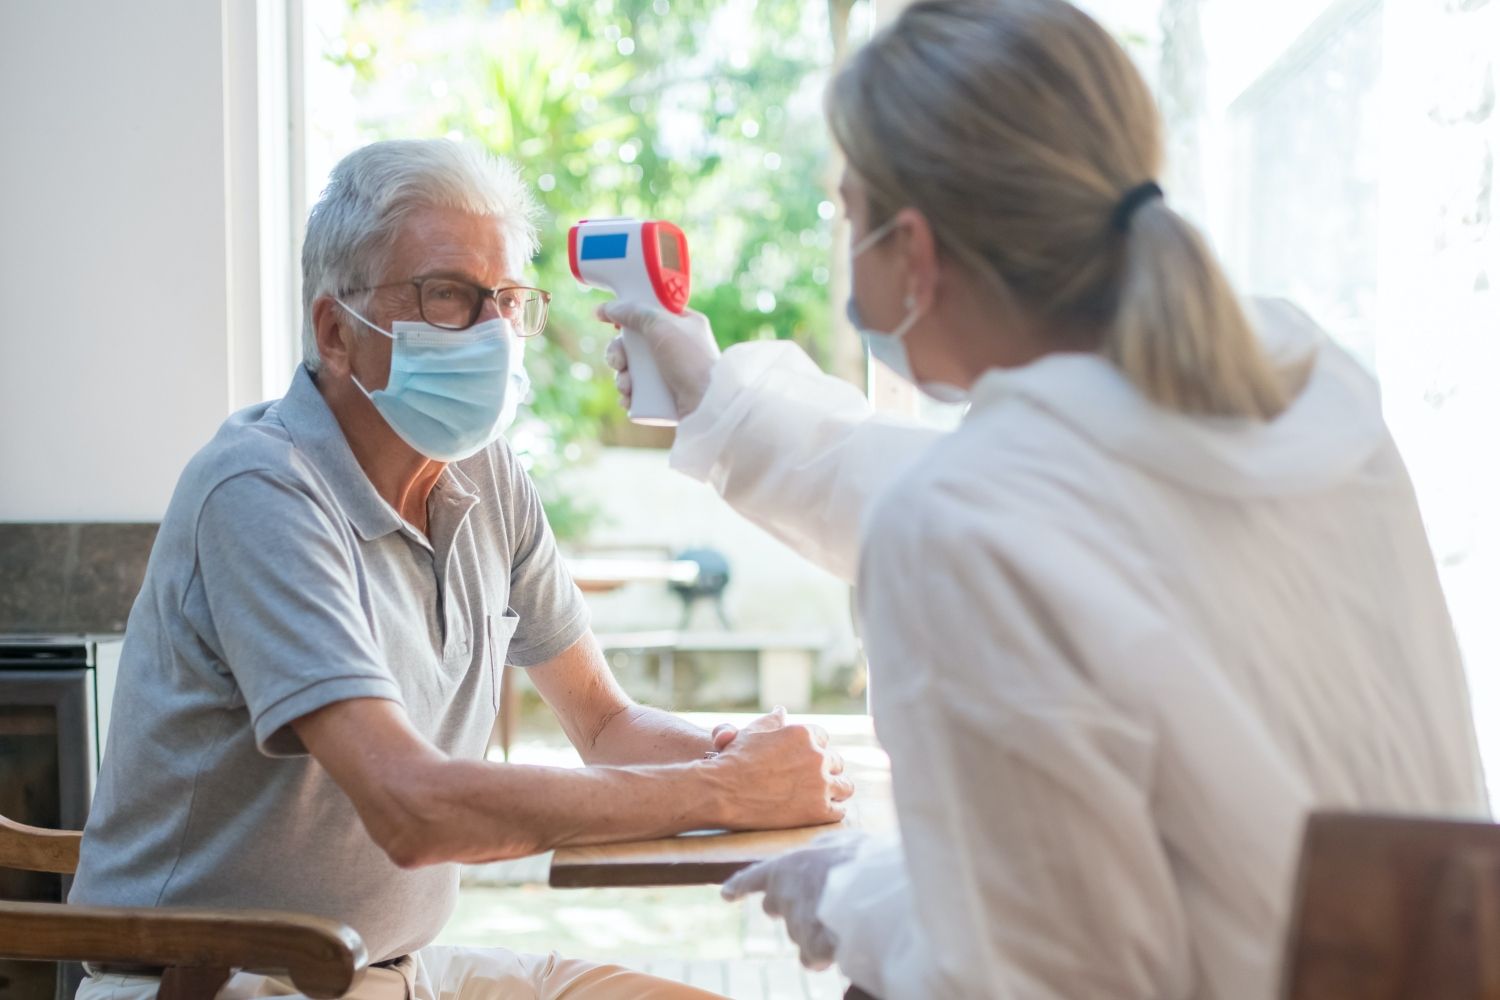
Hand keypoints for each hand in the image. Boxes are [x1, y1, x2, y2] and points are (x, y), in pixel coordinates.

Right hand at [598, 301, 720, 417]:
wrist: (708, 405)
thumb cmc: (690, 361)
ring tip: (627, 387)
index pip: (648, 313)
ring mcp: (672, 372)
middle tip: (618, 363)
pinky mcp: (667, 396)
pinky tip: (628, 400)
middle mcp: (678, 347)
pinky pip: (639, 391)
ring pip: (634, 369)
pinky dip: (630, 395)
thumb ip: (635, 312)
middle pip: (635, 343)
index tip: (604, 318)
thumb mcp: (662, 326)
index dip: (627, 316)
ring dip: (621, 378)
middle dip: (619, 354)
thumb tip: (608, 307)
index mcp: (684, 324)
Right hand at [706, 707, 852, 829]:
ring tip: (821, 797)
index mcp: (805, 734)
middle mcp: (817, 756)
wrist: (721, 793)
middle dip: (825, 770)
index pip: (823, 740)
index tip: (805, 761)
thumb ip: (772, 722)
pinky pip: (839, 811)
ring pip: (844, 787)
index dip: (814, 750)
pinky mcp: (819, 811)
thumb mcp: (752, 733)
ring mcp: (820, 784)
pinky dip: (830, 811)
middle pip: (836, 763)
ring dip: (834, 790)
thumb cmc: (733, 760)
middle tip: (812, 781)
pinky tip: (817, 812)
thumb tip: (782, 711)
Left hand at [721, 831, 866, 969]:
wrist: (876, 887)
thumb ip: (821, 848)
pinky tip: (841, 944)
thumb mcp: (839, 841)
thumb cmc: (863, 860)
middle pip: (774, 908)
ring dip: (815, 931)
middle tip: (817, 904)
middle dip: (790, 909)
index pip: (753, 877)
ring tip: (844, 919)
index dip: (739, 885)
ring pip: (799, 935)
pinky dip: (824, 954)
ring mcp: (795, 922)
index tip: (725, 894)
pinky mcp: (809, 945)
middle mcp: (783, 894)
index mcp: (787, 866)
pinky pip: (812, 957)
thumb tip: (817, 850)